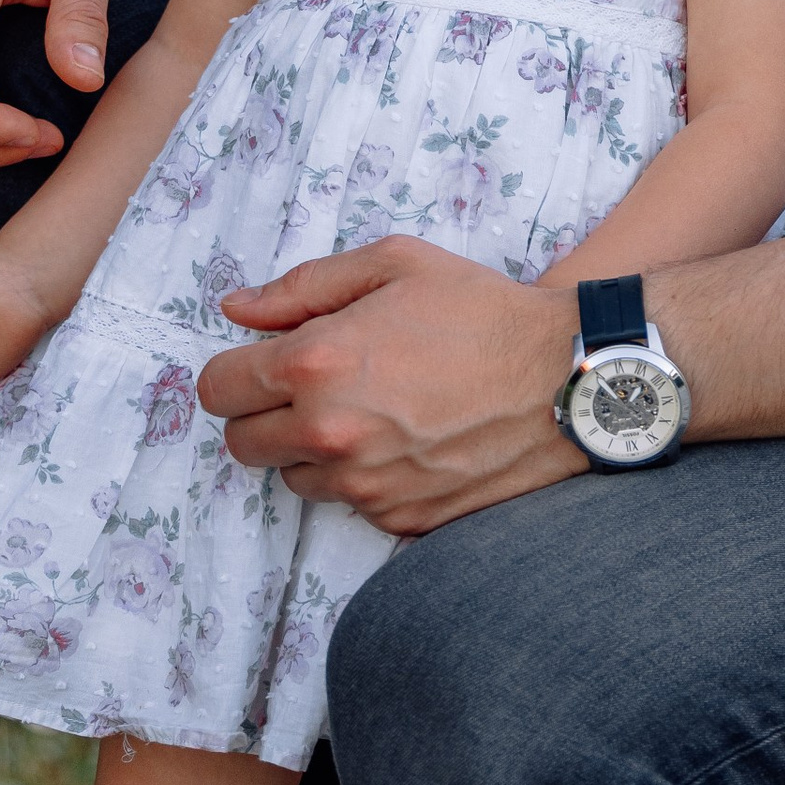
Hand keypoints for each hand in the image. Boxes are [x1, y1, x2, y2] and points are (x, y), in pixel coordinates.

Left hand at [201, 241, 579, 534]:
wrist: (565, 378)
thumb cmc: (480, 312)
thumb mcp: (393, 264)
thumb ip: (301, 287)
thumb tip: (236, 309)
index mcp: (315, 364)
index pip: (218, 389)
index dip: (234, 372)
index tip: (260, 363)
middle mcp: (330, 433)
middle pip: (241, 444)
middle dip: (263, 413)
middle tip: (311, 386)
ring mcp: (364, 485)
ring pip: (294, 478)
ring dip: (312, 449)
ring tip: (371, 410)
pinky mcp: (399, 520)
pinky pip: (351, 503)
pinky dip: (364, 476)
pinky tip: (408, 439)